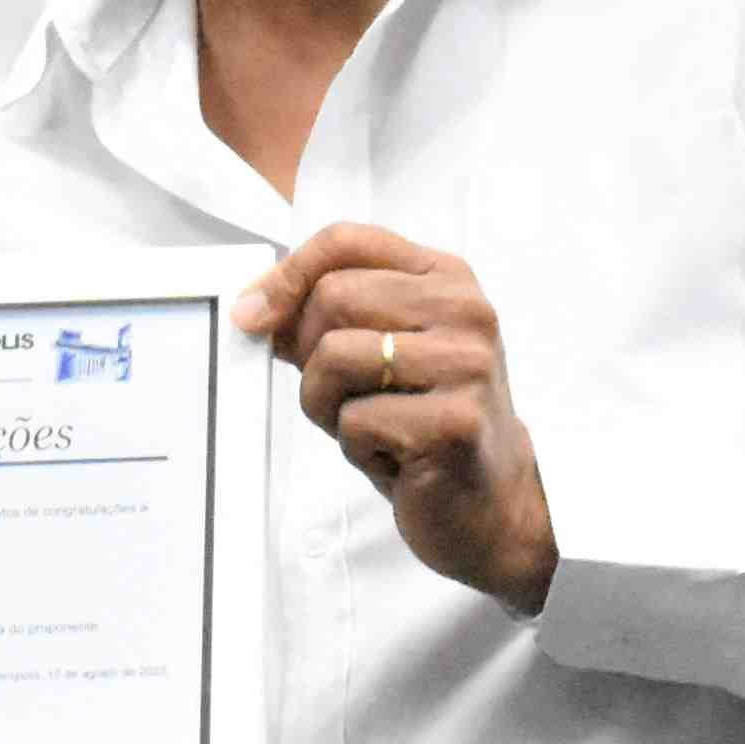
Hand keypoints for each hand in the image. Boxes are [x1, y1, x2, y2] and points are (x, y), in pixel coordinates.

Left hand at [233, 222, 556, 610]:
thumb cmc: (426, 422)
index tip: (253, 313)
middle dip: (308, 353)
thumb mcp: (380, 352)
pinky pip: (354, 420)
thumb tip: (255, 307)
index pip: (348, 241)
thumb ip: (328, 319)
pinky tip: (393, 457)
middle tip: (333, 393)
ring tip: (367, 426)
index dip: (287, 274)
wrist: (490, 502)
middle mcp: (466, 311)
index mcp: (447, 279)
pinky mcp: (455, 422)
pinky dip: (354, 447)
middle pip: (333, 296)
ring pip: (335, 356)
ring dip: (326, 404)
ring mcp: (467, 365)